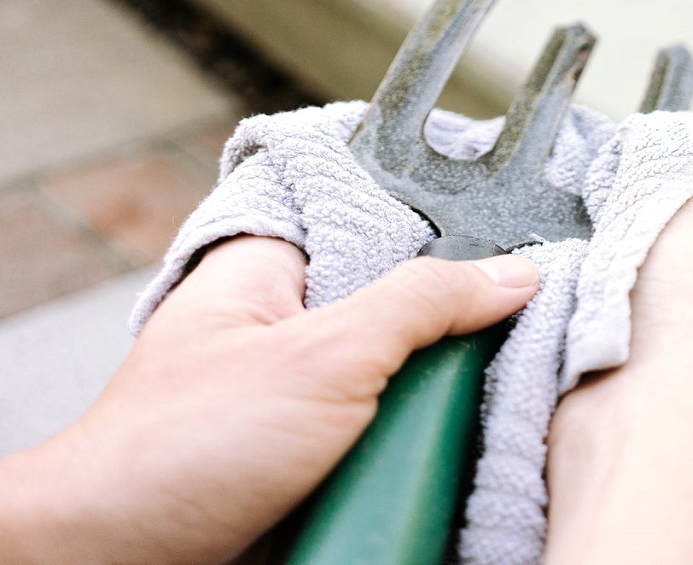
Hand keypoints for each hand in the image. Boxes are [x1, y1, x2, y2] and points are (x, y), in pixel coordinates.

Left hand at [0, 236, 539, 564]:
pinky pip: (388, 427)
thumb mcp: (323, 357)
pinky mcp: (313, 451)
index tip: (521, 222)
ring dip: (442, 390)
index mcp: (272, 265)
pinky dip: (420, 437)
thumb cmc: (179, 449)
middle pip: (401, 297)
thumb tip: (513, 274)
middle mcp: (287, 320)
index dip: (446, 215)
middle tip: (519, 324)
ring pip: (403, 369)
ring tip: (497, 388)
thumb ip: (423, 304)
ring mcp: (301, 389)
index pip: (375, 209)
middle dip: (454, 320)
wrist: (124, 562)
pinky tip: (454, 438)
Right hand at [545, 174, 692, 564]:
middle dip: (664, 272)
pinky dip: (605, 341)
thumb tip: (680, 157)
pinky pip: (627, 359)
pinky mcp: (662, 419)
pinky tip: (599, 331)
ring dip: (627, 305)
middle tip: (638, 258)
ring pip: (660, 323)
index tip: (676, 225)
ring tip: (614, 297)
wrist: (651, 407)